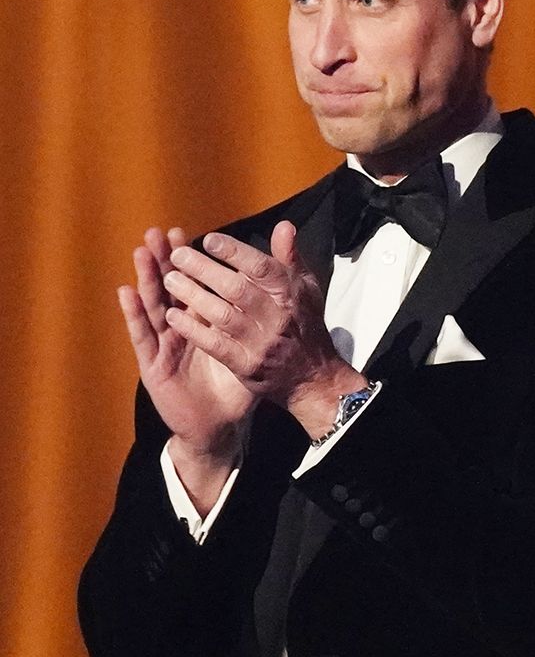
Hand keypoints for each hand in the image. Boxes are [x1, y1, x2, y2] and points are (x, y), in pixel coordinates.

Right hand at [119, 228, 254, 510]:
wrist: (221, 424)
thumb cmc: (236, 384)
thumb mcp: (255, 348)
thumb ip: (266, 319)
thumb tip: (287, 291)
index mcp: (205, 321)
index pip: (197, 284)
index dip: (192, 261)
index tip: (189, 233)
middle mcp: (181, 328)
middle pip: (171, 288)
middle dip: (165, 261)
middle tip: (161, 232)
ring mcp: (165, 344)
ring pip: (154, 305)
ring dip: (147, 278)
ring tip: (142, 251)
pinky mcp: (153, 364)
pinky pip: (142, 336)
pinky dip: (133, 314)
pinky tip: (125, 292)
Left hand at [160, 221, 362, 434]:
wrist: (312, 376)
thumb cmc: (304, 324)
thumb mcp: (305, 289)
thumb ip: (290, 258)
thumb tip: (283, 225)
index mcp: (291, 294)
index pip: (261, 268)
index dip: (234, 252)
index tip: (208, 240)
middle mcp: (278, 317)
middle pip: (236, 289)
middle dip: (204, 270)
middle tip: (176, 255)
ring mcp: (261, 343)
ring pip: (222, 316)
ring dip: (193, 296)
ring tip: (169, 280)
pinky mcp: (247, 366)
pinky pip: (215, 345)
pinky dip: (193, 330)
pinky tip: (172, 316)